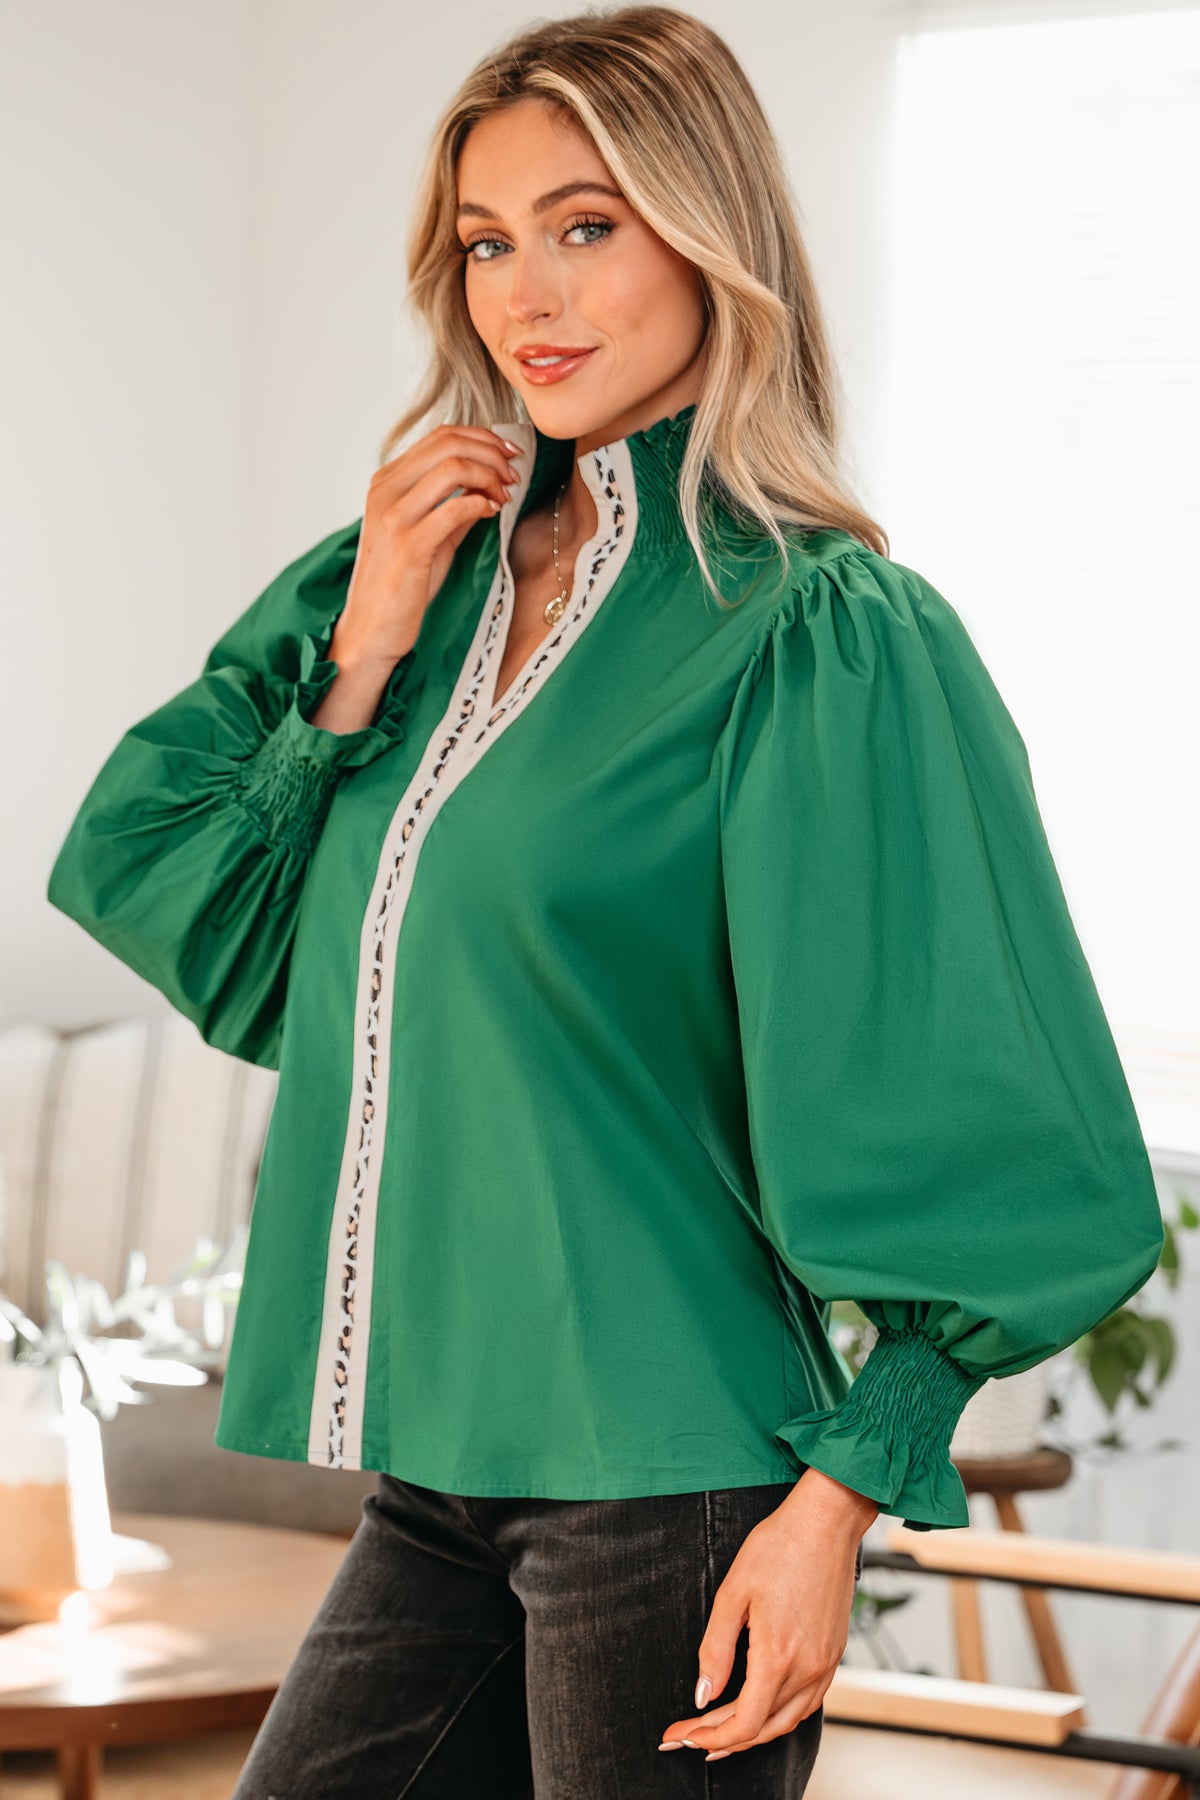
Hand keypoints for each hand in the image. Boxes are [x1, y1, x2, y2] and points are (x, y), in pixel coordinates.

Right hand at [330, 424, 524, 676]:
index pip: (439, 437)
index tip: (508, 454)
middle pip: (447, 443)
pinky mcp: (407, 544)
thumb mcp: (429, 537)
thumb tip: (488, 485)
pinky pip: (454, 508)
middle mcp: (385, 491)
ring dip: (489, 476)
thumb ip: (453, 507)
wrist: (371, 630)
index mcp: (386, 482)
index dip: (481, 438)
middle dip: (491, 453)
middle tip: (514, 473)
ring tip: (505, 495)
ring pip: (452, 467)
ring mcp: (393, 516)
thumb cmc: (400, 586)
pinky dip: (480, 504)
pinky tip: (492, 513)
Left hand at [658, 1468, 878, 1761]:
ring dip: (752, 1733)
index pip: (742, 1724)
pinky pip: (807, 1703)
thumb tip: (703, 1693)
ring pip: (787, 1722)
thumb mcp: (733, 1593)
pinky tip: (760, 1708)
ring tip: (719, 1732)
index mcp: (778, 1656)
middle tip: (688, 1736)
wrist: (826, 1522)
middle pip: (763, 1729)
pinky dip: (779, 1716)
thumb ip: (716, 1649)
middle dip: (721, 1740)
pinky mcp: (834, 1654)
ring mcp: (825, 1664)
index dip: (708, 1737)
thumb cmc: (779, 1547)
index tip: (681, 1733)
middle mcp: (807, 1669)